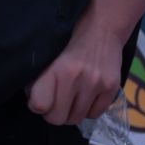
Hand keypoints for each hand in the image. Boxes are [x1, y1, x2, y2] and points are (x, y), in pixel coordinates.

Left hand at [27, 10, 126, 126]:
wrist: (102, 26)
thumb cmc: (69, 37)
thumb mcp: (49, 53)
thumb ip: (39, 76)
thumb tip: (32, 100)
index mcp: (57, 69)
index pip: (40, 105)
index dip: (36, 104)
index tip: (38, 97)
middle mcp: (78, 79)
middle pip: (58, 118)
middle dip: (53, 112)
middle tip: (54, 101)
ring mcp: (97, 85)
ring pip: (77, 118)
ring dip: (71, 111)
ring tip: (70, 96)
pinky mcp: (112, 89)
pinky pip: (95, 114)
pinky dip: (88, 109)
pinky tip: (85, 95)